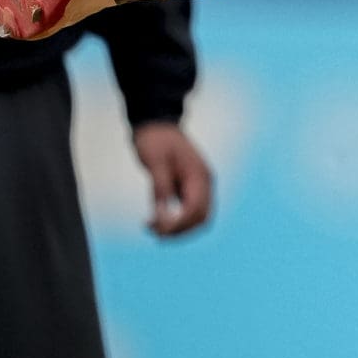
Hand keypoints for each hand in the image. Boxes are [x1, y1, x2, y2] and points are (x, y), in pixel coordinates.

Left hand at [132, 123, 213, 238]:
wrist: (157, 124)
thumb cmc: (155, 140)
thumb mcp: (155, 162)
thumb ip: (160, 189)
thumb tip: (161, 217)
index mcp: (199, 175)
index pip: (195, 210)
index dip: (177, 224)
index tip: (155, 227)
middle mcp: (204, 182)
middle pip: (201, 218)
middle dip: (179, 230)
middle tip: (154, 233)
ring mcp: (199, 185)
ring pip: (197, 218)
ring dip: (178, 228)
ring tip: (152, 228)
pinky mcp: (190, 187)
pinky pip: (189, 211)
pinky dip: (176, 220)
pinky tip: (157, 221)